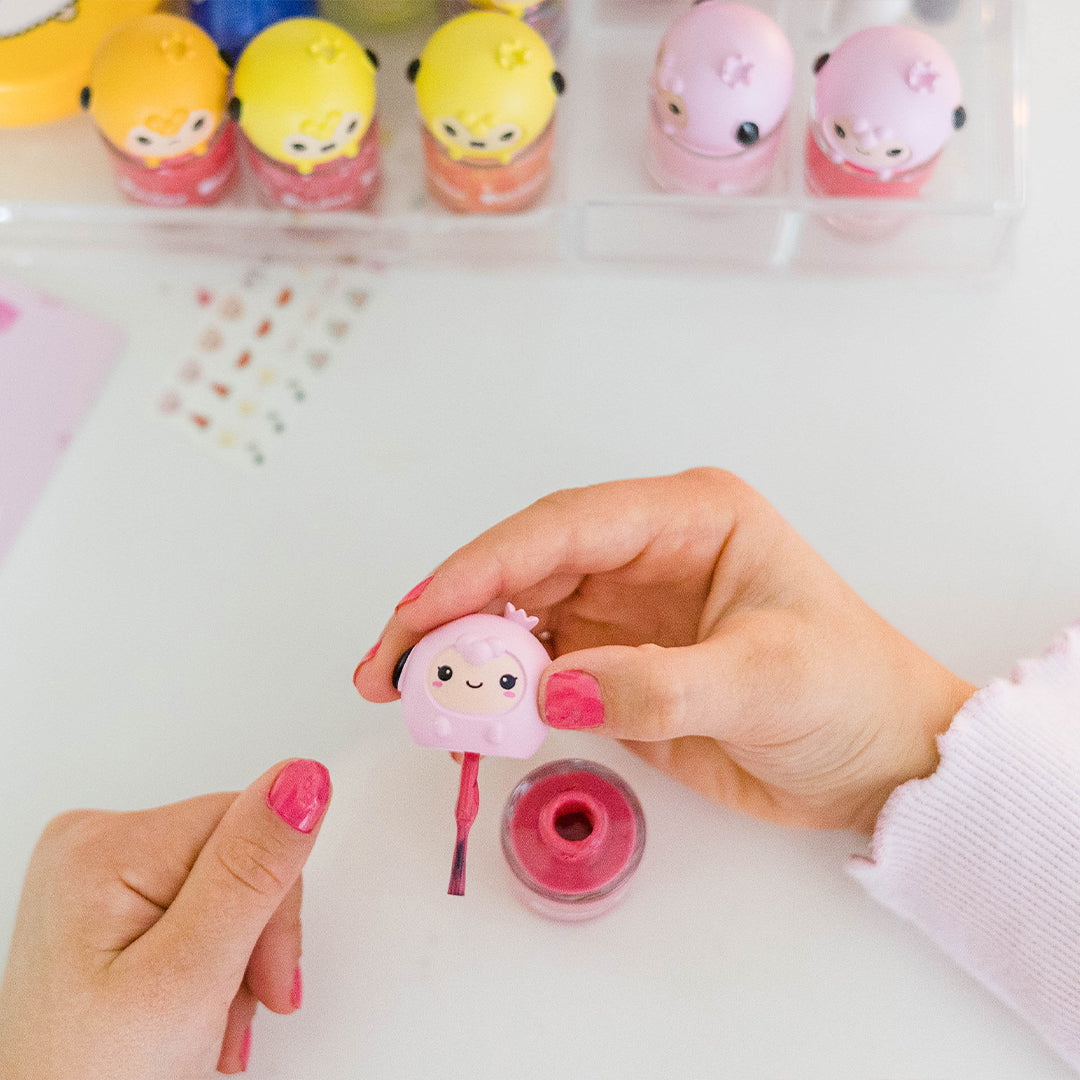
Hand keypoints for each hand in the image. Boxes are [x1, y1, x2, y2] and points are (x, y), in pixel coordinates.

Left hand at [0, 759, 330, 1078]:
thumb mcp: (190, 975)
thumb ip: (250, 872)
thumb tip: (299, 781)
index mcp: (103, 846)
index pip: (248, 824)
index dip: (272, 903)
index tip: (257, 970)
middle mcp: (93, 845)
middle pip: (239, 854)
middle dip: (254, 936)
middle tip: (231, 1005)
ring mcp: (97, 877)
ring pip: (228, 884)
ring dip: (237, 956)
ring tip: (207, 1018)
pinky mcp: (107, 907)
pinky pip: (200, 905)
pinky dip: (211, 961)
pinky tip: (191, 1005)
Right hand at [354, 469, 973, 832]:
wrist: (881, 761)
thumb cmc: (851, 696)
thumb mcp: (766, 682)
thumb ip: (656, 685)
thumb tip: (546, 690)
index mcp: (689, 519)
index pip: (565, 528)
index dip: (485, 566)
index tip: (422, 614)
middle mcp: (645, 553)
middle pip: (525, 566)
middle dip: (452, 610)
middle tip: (390, 666)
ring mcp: (624, 610)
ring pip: (519, 615)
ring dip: (464, 652)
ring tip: (409, 693)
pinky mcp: (614, 664)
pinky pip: (537, 668)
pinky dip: (496, 690)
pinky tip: (465, 713)